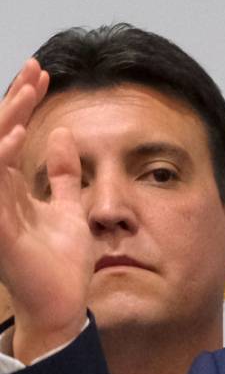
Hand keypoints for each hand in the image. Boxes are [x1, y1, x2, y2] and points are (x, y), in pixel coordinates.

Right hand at [0, 59, 91, 362]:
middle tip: (35, 69)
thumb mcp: (69, 207)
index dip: (24, 103)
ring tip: (27, 91)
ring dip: (6, 120)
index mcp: (11, 188)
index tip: (43, 74)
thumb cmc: (61, 261)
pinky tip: (17, 136)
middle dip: (14, 100)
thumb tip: (66, 135)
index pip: (10, 134)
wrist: (62, 303)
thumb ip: (65, 175)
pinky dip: (2, 158)